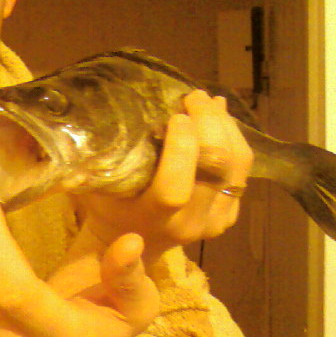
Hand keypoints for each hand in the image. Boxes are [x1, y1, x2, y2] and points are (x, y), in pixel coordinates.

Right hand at [77, 89, 252, 256]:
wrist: (136, 239)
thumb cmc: (109, 207)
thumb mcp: (95, 188)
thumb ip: (94, 165)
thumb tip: (93, 120)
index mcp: (154, 219)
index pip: (175, 188)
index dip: (181, 149)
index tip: (175, 115)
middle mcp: (190, 223)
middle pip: (216, 169)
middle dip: (209, 124)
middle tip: (193, 97)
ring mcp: (216, 221)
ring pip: (236, 166)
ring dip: (225, 126)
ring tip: (207, 101)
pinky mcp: (230, 214)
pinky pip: (242, 172)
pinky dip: (234, 139)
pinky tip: (219, 118)